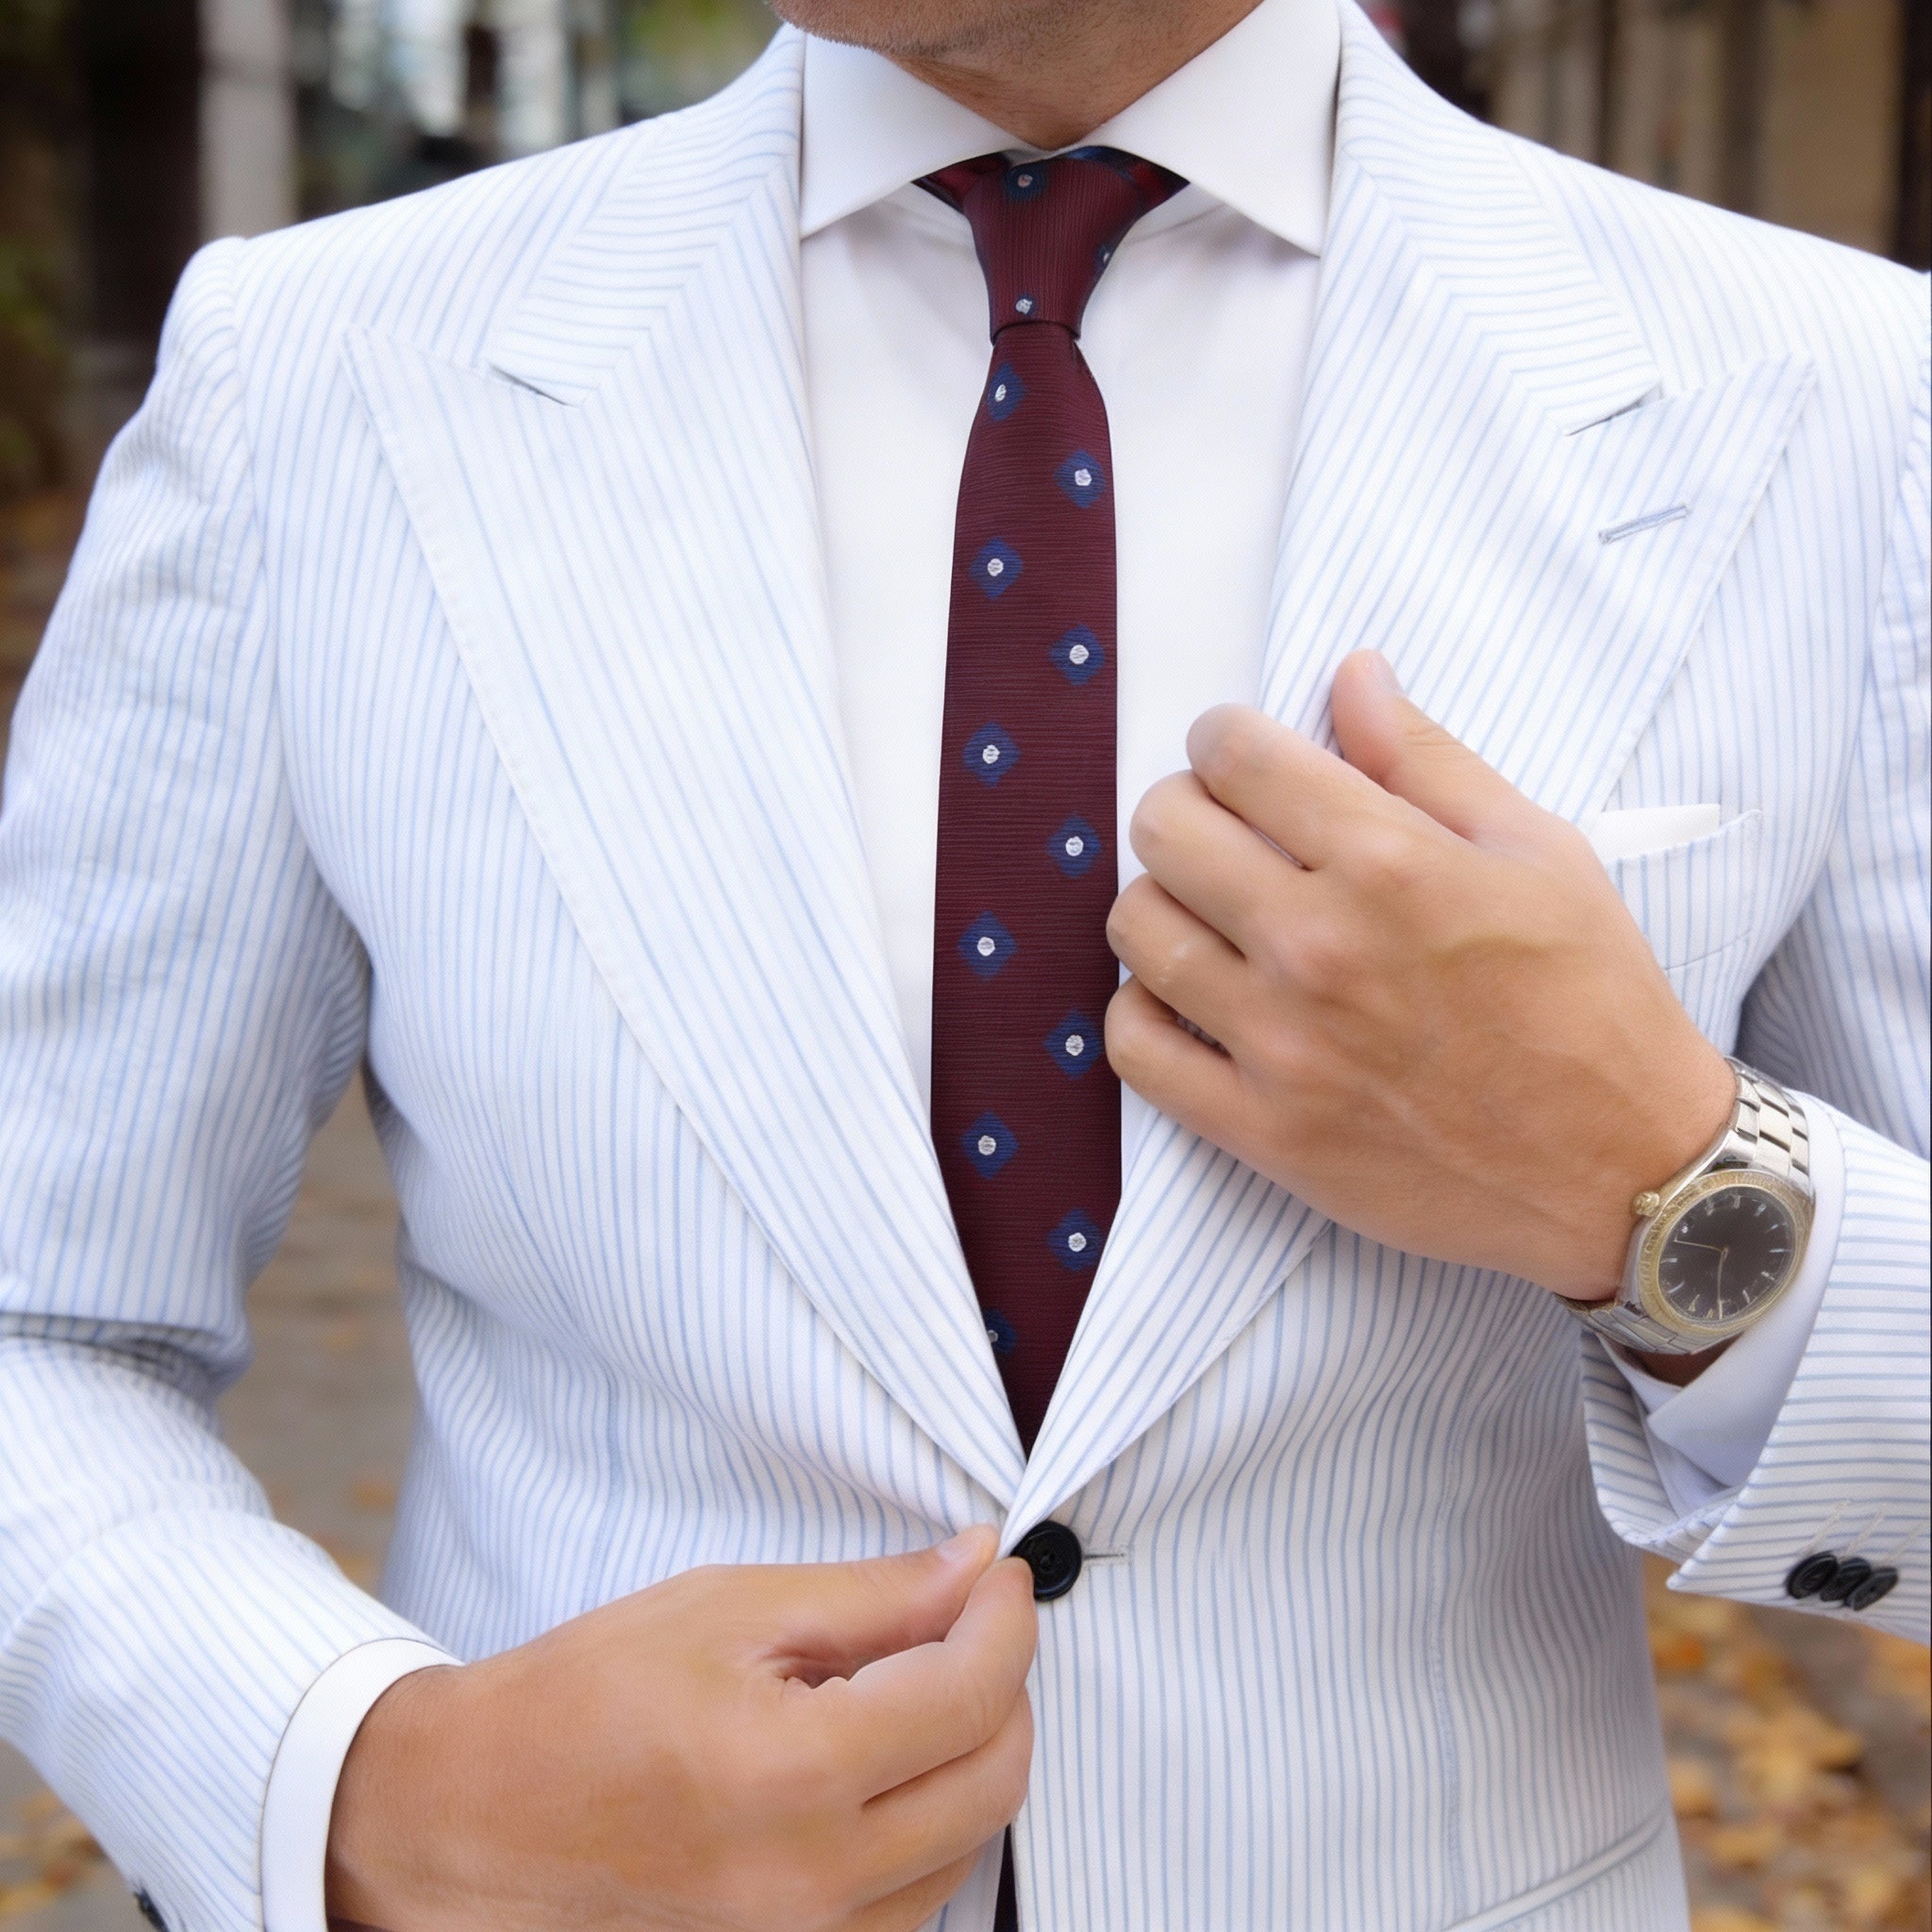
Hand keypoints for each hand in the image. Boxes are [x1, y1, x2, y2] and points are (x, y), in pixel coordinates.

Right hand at [326, 1527, 1035, 1931]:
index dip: (1005, 1618)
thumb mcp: (727, 1611)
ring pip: (968, 1852)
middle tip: (973, 1619)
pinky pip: (912, 1905)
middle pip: (995, 1783)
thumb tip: (975, 1565)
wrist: (471, 1818)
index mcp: (794, 1775)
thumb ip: (871, 1595)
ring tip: (921, 1684)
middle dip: (1008, 1686)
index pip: (971, 1695)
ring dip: (974, 1758)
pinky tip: (885, 1766)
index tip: (1001, 1574)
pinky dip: (930, 1827)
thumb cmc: (582, 1700)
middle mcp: (812, 1884)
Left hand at [1104, 651, 1734, 1300]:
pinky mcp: (1262, 1130)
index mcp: (1388, 862)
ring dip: (1162, 905)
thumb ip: (1427, 759)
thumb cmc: (1592, 1002)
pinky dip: (1143, 1013)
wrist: (1624, 1170)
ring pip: (1138, 929)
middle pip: (1163, 830)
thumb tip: (1354, 674)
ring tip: (1212, 917)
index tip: (1243, 758)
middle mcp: (1319, 945)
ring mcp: (1281, 1044)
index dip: (1226, 739)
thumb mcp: (1538, 852)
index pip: (1235, 756)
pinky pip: (1135, 1049)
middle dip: (1185, 809)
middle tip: (1225, 833)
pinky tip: (1190, 1000)